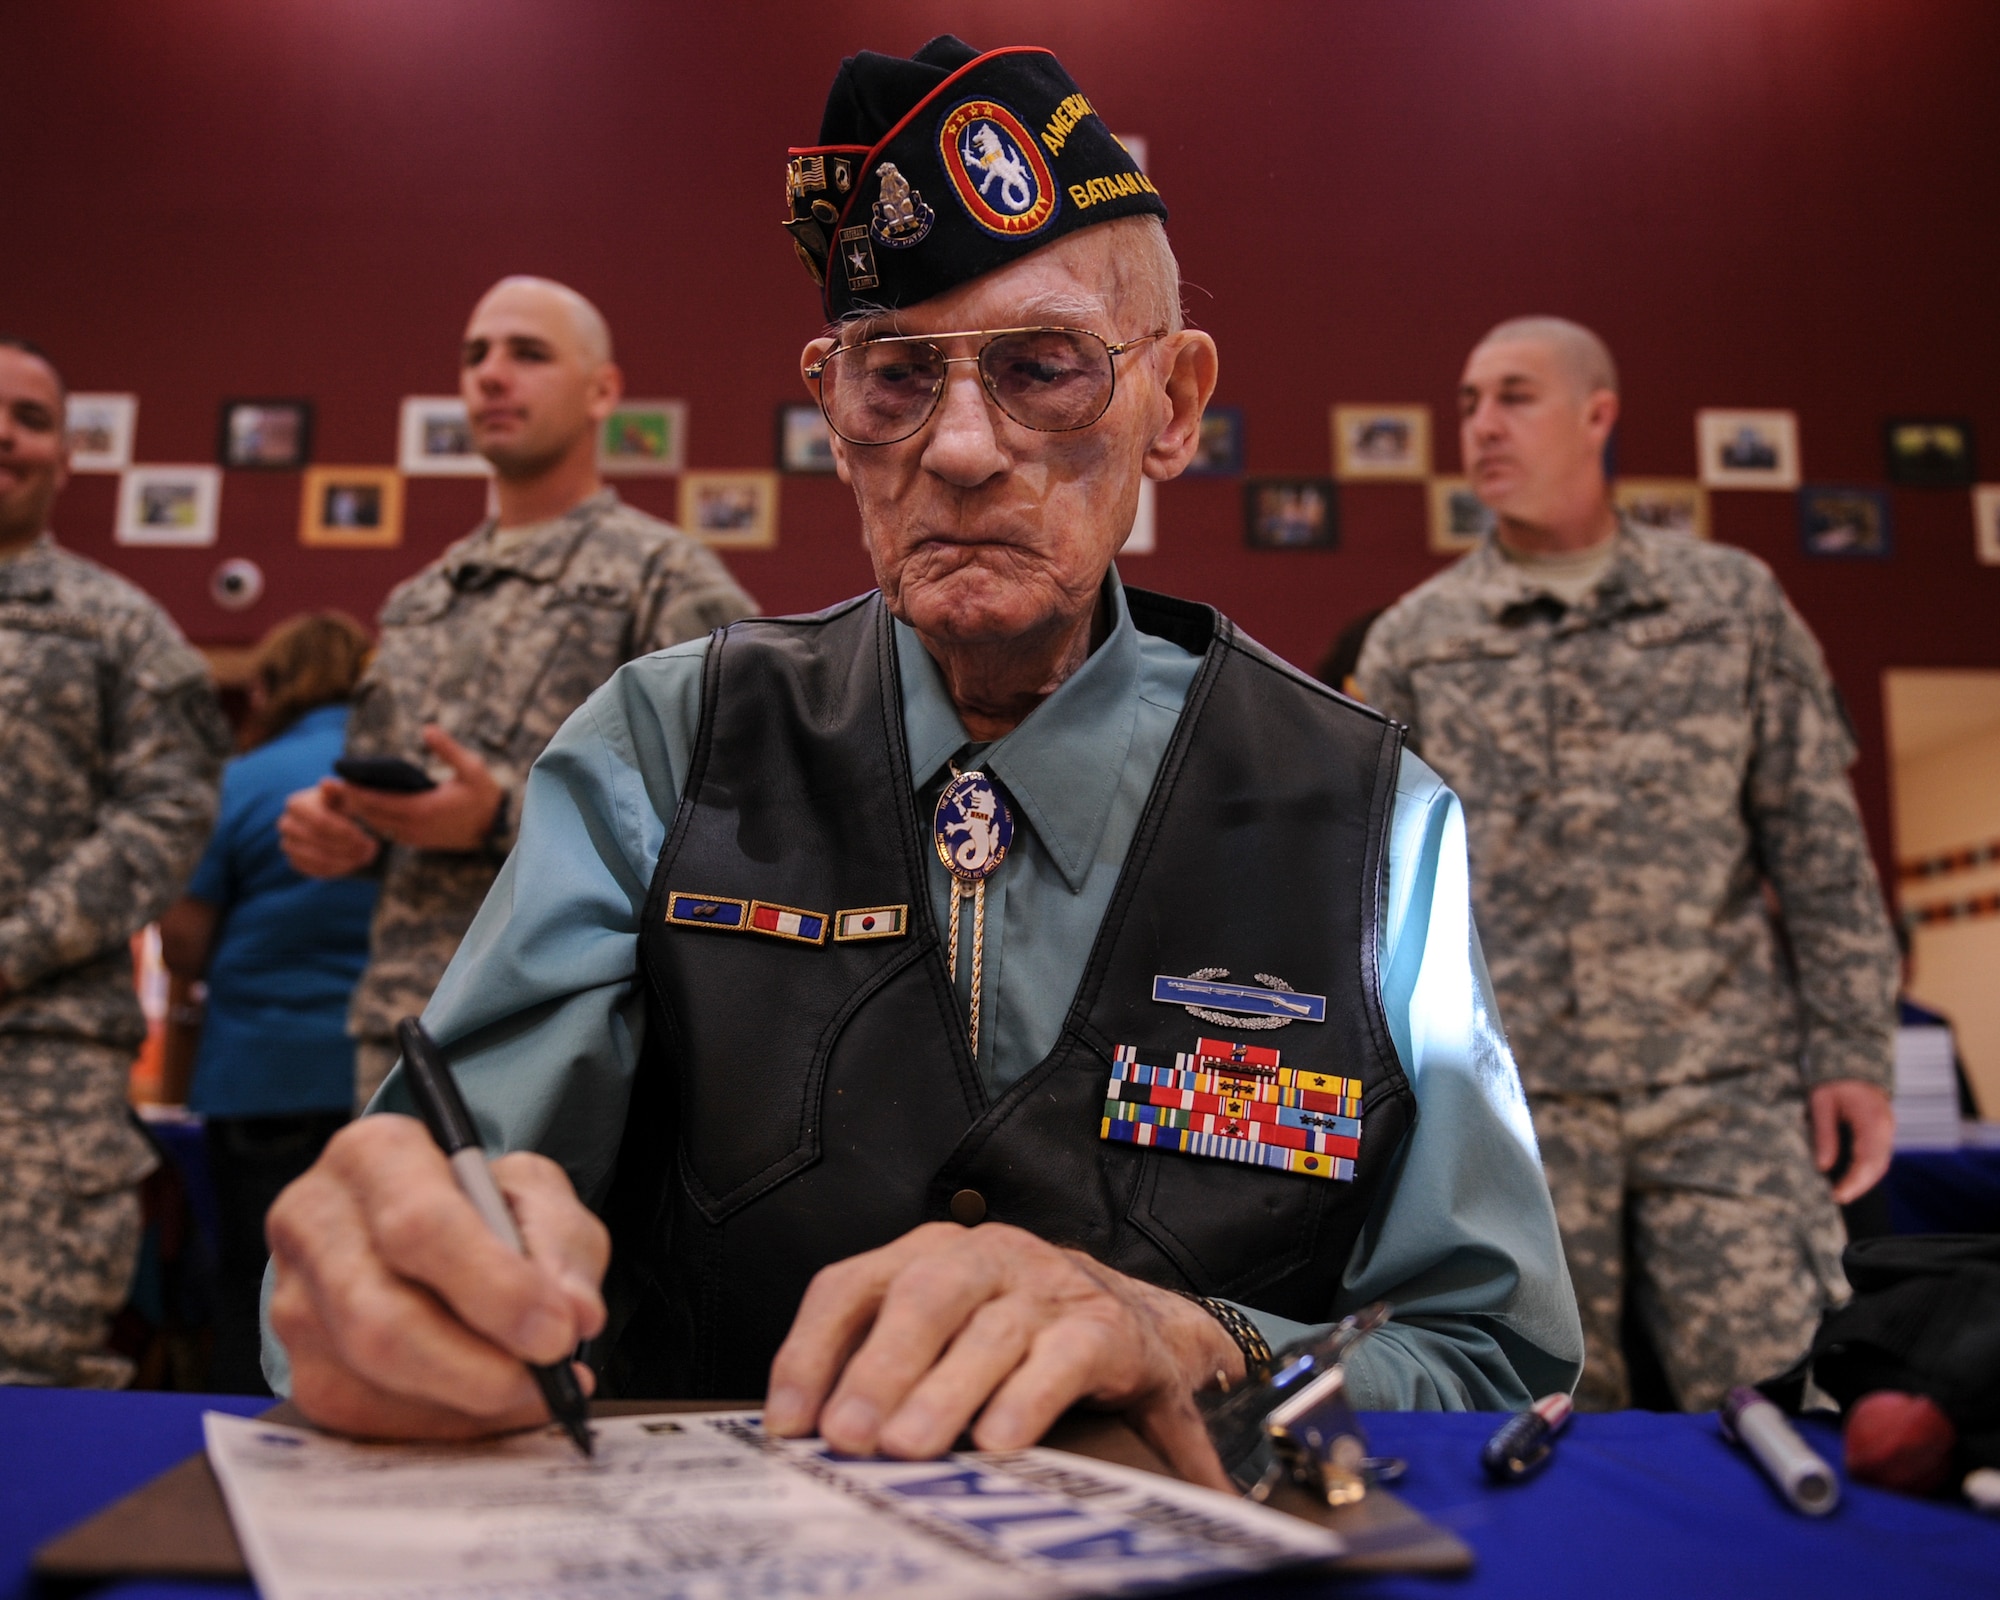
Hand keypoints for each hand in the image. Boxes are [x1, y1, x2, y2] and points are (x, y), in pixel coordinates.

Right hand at [266, 1115, 608, 1438]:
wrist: (429, 1233)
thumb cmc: (484, 1207)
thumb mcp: (536, 1194)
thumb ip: (561, 1244)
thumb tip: (576, 1314)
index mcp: (373, 1156)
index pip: (419, 1227)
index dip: (492, 1288)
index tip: (555, 1331)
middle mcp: (315, 1223)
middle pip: (381, 1319)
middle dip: (477, 1365)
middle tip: (548, 1377)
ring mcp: (295, 1302)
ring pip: (371, 1379)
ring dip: (466, 1402)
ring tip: (533, 1389)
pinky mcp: (303, 1369)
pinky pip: (369, 1420)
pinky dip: (444, 1423)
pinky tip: (491, 1403)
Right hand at [280, 781, 381, 877]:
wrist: (336, 819)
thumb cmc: (342, 803)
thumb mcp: (344, 794)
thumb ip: (338, 789)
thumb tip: (326, 783)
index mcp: (296, 804)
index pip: (320, 821)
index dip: (344, 832)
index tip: (365, 837)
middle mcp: (286, 824)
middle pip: (318, 841)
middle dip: (347, 847)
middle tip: (371, 849)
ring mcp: (288, 844)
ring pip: (316, 858)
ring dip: (345, 860)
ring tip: (366, 856)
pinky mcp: (295, 861)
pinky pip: (315, 871)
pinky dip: (337, 869)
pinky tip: (353, 863)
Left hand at [336, 726, 503, 851]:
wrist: (496, 829)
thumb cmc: (484, 796)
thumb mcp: (472, 768)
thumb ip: (448, 749)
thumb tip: (427, 729)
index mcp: (423, 808)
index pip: (380, 802)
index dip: (358, 793)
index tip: (342, 781)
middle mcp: (415, 826)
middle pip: (373, 815)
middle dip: (354, 802)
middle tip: (336, 787)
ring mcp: (416, 836)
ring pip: (378, 826)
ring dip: (362, 812)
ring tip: (347, 796)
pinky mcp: (419, 842)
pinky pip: (389, 832)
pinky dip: (375, 820)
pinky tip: (369, 809)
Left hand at [764, 1221, 1236, 1490]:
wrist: (1143, 1329)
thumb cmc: (1017, 1340)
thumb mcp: (943, 1340)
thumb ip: (877, 1372)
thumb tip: (793, 1436)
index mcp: (930, 1254)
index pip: (850, 1286)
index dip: (809, 1351)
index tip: (786, 1425)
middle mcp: (987, 1256)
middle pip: (922, 1296)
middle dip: (880, 1368)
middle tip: (848, 1436)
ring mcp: (1048, 1287)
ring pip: (989, 1334)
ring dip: (944, 1395)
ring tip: (906, 1450)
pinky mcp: (1106, 1329)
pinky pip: (1063, 1360)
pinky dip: (1027, 1400)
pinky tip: (997, 1444)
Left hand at [1810, 1078, 1894, 1203]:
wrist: (1851, 1066)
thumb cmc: (1833, 1082)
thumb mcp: (1820, 1102)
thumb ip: (1823, 1133)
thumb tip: (1823, 1166)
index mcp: (1871, 1119)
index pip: (1867, 1158)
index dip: (1854, 1181)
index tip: (1837, 1194)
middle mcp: (1885, 1127)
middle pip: (1878, 1165)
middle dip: (1859, 1186)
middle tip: (1837, 1198)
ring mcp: (1887, 1130)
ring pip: (1881, 1163)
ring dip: (1864, 1181)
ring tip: (1842, 1193)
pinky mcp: (1883, 1132)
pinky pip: (1879, 1156)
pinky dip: (1867, 1171)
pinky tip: (1851, 1179)